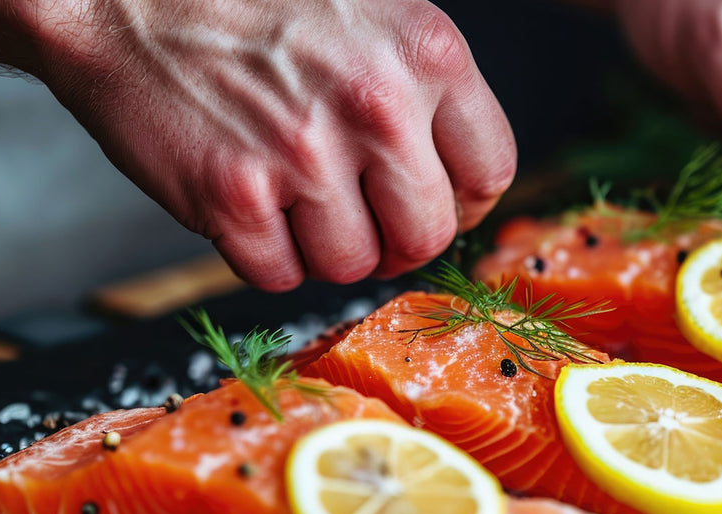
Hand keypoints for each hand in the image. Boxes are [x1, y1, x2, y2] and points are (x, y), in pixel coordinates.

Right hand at [34, 0, 515, 289]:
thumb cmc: (248, 0)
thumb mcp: (370, 7)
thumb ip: (422, 82)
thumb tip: (456, 174)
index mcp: (427, 52)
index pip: (489, 172)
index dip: (460, 203)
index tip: (430, 203)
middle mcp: (377, 106)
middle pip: (426, 236)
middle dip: (394, 239)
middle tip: (360, 218)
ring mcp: (303, 155)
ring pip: (352, 265)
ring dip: (323, 247)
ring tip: (290, 195)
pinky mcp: (232, 197)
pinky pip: (278, 277)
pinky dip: (263, 256)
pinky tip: (247, 203)